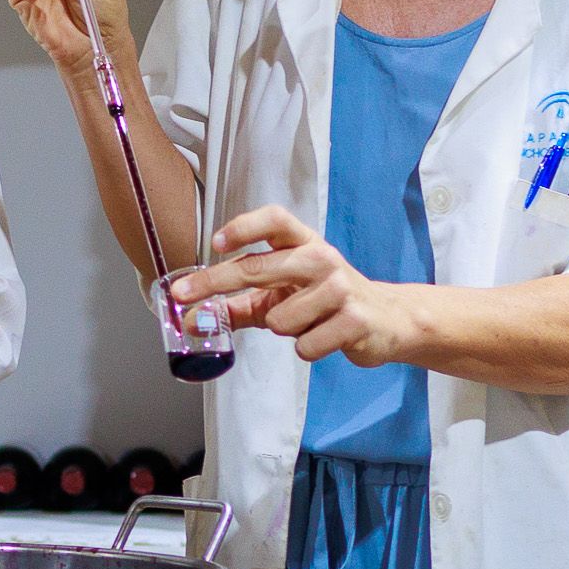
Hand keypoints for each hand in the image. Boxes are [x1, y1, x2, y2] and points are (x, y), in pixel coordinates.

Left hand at [187, 206, 427, 365]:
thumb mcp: (281, 296)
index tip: (214, 243)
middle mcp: (322, 258)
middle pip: (260, 267)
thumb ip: (238, 304)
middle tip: (183, 297)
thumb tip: (192, 319)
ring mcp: (340, 288)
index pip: (274, 220)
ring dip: (283, 329)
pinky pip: (305, 345)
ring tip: (306, 323)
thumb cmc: (323, 302)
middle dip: (216, 283)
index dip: (244, 227)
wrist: (385, 320)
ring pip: (280, 319)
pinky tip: (323, 338)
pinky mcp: (354, 321)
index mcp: (304, 242)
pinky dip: (306, 348)